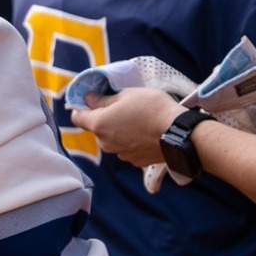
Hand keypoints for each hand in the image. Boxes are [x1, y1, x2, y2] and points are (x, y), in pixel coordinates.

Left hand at [69, 86, 183, 167]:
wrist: (178, 133)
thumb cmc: (152, 108)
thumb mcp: (127, 94)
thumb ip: (104, 99)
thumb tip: (88, 99)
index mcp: (100, 124)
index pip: (77, 117)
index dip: (82, 107)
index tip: (93, 100)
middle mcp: (105, 143)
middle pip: (97, 128)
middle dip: (106, 118)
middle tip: (123, 107)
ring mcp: (120, 154)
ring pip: (112, 139)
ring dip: (119, 130)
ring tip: (138, 120)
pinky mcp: (134, 161)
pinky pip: (126, 148)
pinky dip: (131, 141)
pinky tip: (146, 133)